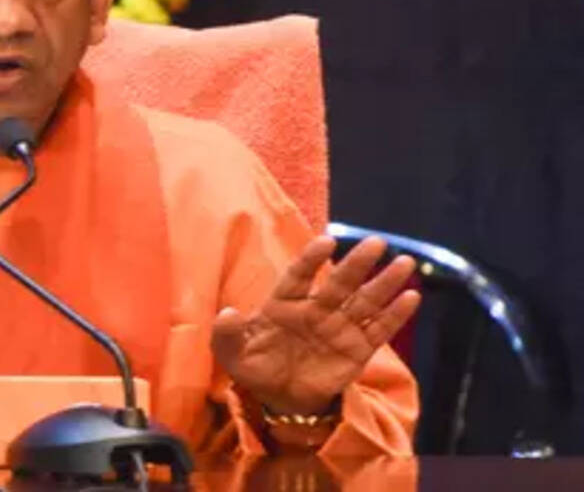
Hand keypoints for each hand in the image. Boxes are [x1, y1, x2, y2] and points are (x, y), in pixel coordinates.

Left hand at [211, 236, 420, 414]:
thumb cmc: (255, 366)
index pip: (299, 276)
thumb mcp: (231, 354)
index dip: (311, 259)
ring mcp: (338, 328)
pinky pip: (378, 330)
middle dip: (357, 264)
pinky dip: (395, 315)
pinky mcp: (357, 350)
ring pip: (364, 301)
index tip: (325, 241)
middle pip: (339, 283)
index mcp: (284, 303)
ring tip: (404, 261)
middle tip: (376, 242)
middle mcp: (315, 310)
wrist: (279, 397)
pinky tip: (412, 297)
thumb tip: (228, 313)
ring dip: (384, 282)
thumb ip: (227, 334)